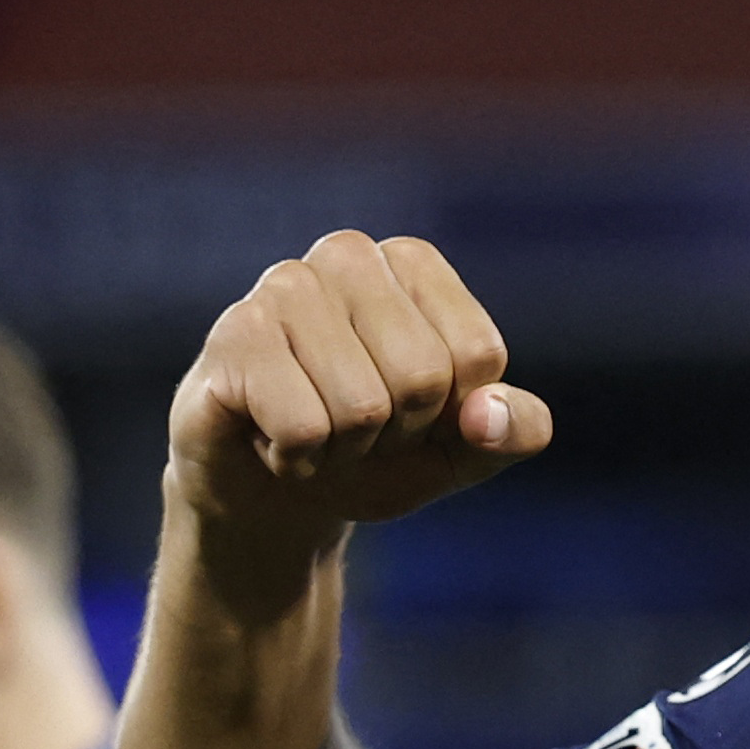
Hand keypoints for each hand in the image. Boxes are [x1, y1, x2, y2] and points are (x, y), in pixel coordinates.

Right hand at [172, 230, 552, 539]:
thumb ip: (515, 430)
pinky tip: (271, 438)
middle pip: (423, 377)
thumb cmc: (379, 454)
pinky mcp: (233, 336)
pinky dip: (297, 459)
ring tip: (314, 429)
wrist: (276, 493)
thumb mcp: (467, 450)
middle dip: (397, 431)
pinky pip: (303, 427)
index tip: (414, 413)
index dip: (452, 413)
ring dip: (344, 449)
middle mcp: (348, 256)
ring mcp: (283, 287)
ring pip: (361, 407)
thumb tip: (487, 414)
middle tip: (358, 427)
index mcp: (414, 263)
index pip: (477, 355)